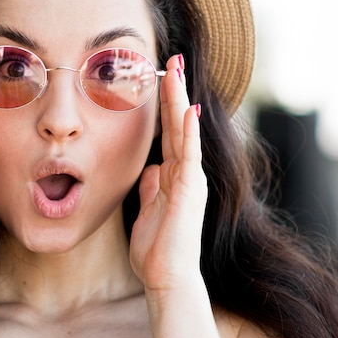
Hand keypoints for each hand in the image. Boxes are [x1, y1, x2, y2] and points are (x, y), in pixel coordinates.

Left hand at [129, 54, 206, 296]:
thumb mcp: (146, 209)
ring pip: (185, 132)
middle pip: (178, 125)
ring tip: (176, 70)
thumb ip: (150, 187)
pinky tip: (187, 109)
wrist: (166, 277)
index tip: (158, 79)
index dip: (163, 106)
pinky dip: (189, 133)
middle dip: (173, 92)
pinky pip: (190, 156)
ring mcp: (190, 180)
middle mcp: (185, 173)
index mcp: (173, 176)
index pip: (168, 133)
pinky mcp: (191, 191)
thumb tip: (150, 169)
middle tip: (170, 60)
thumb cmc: (156, 249)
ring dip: (180, 100)